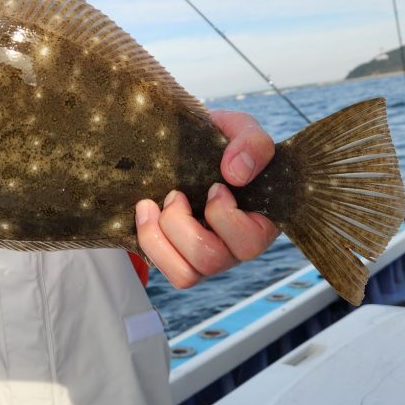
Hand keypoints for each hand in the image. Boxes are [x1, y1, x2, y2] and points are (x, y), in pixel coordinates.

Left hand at [135, 111, 279, 288]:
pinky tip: (145, 213)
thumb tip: (236, 173)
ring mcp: (207, 257)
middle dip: (181, 224)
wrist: (192, 145)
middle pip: (210, 259)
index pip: (249, 243)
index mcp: (259, 223)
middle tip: (175, 193)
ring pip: (185, 275)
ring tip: (149, 204)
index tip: (214, 185)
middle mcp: (234, 248)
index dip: (224, 215)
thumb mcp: (243, 130)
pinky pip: (164, 269)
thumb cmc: (224, 144)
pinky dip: (148, 242)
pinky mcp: (180, 257)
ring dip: (159, 237)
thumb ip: (252, 143)